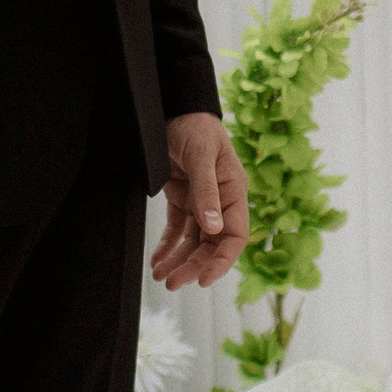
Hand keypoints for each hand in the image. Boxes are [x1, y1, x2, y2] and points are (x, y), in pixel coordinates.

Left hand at [154, 110, 247, 289]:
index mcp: (234, 192)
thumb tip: (214, 227)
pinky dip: (168, 246)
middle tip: (173, 283)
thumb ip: (207, 192)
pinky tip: (157, 261)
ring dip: (179, 261)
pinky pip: (177, 229)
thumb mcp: (202, 156)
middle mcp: (220, 202)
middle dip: (193, 266)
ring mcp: (200, 202)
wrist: (175, 107)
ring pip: (193, 242)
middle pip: (211, 245)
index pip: (234, 237)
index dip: (221, 261)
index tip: (204, 279)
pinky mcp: (181, 198)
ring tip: (162, 277)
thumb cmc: (196, 126)